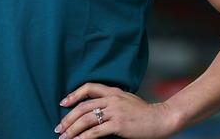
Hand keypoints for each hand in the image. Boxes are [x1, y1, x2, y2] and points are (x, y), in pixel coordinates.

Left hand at [53, 83, 177, 138]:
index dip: (73, 95)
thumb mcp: (126, 99)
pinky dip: (84, 137)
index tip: (63, 103)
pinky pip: (96, 131)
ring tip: (64, 137)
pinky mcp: (118, 124)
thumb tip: (96, 107)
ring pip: (86, 119)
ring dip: (72, 129)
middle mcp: (112, 99)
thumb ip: (111, 100)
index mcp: (113, 91)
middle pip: (83, 106)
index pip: (88, 87)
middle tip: (59, 128)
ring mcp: (115, 111)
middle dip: (68, 118)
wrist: (160, 119)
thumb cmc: (144, 112)